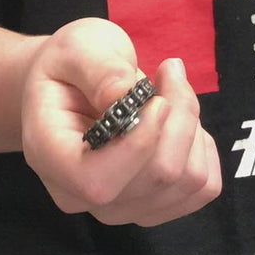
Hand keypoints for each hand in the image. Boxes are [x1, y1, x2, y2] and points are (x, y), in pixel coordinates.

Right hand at [21, 17, 221, 226]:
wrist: (70, 86)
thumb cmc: (69, 66)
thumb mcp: (76, 47)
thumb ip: (98, 68)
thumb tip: (121, 94)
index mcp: (51, 157)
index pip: (98, 181)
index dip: (140, 144)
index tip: (156, 98)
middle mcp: (82, 195)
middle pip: (157, 177)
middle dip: (179, 116)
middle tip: (168, 70)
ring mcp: (120, 207)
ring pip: (188, 181)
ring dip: (192, 126)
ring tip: (169, 90)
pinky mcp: (153, 207)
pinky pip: (203, 187)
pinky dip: (202, 147)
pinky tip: (177, 121)